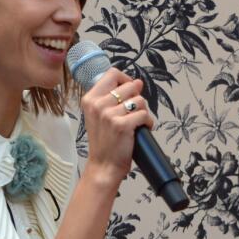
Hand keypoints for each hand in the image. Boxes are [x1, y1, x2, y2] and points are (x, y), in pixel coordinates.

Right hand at [79, 68, 154, 188]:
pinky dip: (148, 122)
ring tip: (137, 122)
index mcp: (90, 99)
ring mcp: (109, 114)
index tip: (130, 91)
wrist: (103, 165)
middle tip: (133, 113)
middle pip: (130, 86)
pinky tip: (142, 129)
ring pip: (140, 100)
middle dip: (137, 99)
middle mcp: (97, 104)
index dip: (126, 79)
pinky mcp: (122, 125)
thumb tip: (137, 82)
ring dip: (144, 112)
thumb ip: (115, 97)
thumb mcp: (100, 115)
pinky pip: (144, 115)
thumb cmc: (104, 141)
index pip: (112, 74)